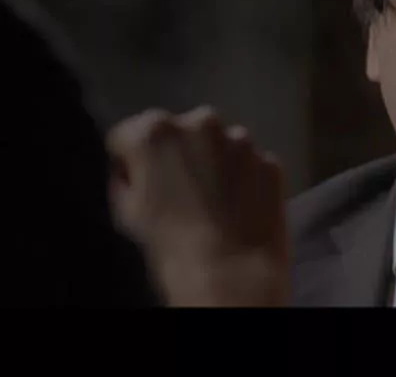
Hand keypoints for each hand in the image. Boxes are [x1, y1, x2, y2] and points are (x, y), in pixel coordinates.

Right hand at [108, 106, 288, 306]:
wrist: (231, 273)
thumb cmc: (170, 245)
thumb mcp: (126, 210)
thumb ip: (127, 177)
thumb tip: (134, 172)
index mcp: (153, 130)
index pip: (130, 135)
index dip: (132, 161)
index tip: (139, 182)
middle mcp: (200, 122)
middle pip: (180, 132)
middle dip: (177, 156)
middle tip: (179, 193)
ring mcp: (241, 140)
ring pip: (219, 145)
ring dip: (214, 163)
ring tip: (212, 204)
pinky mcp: (270, 160)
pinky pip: (250, 164)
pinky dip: (244, 179)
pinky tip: (239, 208)